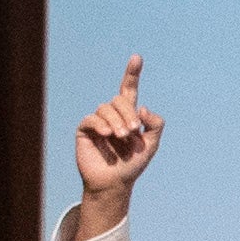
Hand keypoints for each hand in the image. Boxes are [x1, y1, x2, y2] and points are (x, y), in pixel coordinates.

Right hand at [66, 55, 160, 237]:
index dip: (132, 74)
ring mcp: (97, 120)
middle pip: (120, 100)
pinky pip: (92, 118)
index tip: (137, 58)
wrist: (115, 182)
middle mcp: (112, 114)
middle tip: (133, 132)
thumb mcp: (151, 144)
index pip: (129, 90)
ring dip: (117, 121)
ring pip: (106, 107)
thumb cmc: (132, 164)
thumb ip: (155, 124)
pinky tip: (107, 134)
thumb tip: (143, 108)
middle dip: (128, 114)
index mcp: (128, 115)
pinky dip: (101, 124)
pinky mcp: (85, 129)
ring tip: (122, 137)